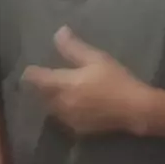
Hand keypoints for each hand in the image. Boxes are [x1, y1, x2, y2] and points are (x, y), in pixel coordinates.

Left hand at [22, 26, 153, 135]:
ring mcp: (68, 119)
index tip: (29, 68)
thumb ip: (73, 47)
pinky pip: (62, 118)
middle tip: (41, 77)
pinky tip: (70, 104)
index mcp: (63, 85)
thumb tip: (58, 33)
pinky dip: (61, 110)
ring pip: (50, 108)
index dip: (31, 73)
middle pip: (41, 95)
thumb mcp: (95, 58)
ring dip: (49, 99)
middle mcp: (61, 104)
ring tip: (53, 90)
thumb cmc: (115, 80)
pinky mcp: (78, 130)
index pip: (36, 79)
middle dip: (39, 87)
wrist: (135, 110)